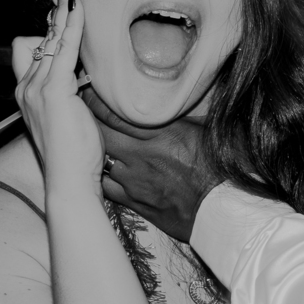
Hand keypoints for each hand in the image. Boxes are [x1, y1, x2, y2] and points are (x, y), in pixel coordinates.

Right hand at [12, 0, 103, 198]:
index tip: (64, 6)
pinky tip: (78, 5)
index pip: (35, 48)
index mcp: (29, 93)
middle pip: (40, 37)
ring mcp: (37, 88)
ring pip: (49, 37)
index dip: (50, 27)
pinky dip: (71, 24)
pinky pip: (63, 48)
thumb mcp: (70, 116)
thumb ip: (70, 93)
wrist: (68, 180)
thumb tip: (82, 75)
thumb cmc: (75, 154)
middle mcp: (27, 87)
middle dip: (56, 11)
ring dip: (62, 9)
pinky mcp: (53, 90)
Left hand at [85, 94, 221, 242]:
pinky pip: (107, 185)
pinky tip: (104, 169)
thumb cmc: (220, 170)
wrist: (221, 212)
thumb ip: (185, 115)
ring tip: (92, 141)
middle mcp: (143, 155)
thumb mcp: (207, 132)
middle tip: (82, 111)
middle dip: (90, 122)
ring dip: (97, 149)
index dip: (97, 101)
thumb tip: (179, 95)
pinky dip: (103, 175)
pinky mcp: (134, 201)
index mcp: (163, 134)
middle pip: (102, 134)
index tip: (89, 91)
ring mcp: (135, 181)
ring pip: (102, 159)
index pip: (117, 114)